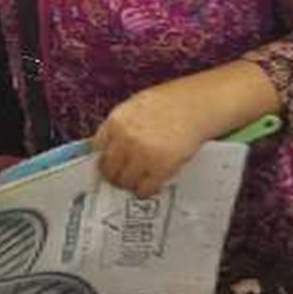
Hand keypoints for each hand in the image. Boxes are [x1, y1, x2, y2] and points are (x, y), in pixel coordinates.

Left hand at [92, 83, 208, 197]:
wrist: (196, 106)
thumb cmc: (170, 102)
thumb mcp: (136, 106)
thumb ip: (121, 126)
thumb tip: (110, 145)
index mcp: (116, 121)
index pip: (96, 148)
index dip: (103, 158)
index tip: (106, 164)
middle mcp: (125, 138)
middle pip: (108, 168)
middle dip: (114, 174)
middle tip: (121, 177)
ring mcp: (142, 154)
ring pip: (125, 181)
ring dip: (130, 184)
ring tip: (137, 181)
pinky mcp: (160, 168)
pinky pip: (145, 188)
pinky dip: (145, 191)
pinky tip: (150, 186)